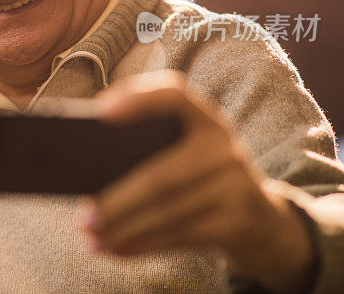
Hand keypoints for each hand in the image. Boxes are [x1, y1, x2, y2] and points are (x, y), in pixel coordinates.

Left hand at [79, 71, 312, 291]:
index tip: (101, 112)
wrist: (261, 219)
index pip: (173, 94)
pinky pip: (180, 236)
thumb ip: (147, 148)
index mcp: (202, 118)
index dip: (139, 99)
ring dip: (123, 229)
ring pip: (167, 212)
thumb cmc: (198, 178)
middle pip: (161, 175)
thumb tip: (86, 169)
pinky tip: (115, 250)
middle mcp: (223, 145)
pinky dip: (142, 245)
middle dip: (116, 199)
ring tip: (91, 238)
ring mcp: (235, 185)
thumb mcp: (184, 152)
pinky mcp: (237, 222)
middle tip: (82, 216)